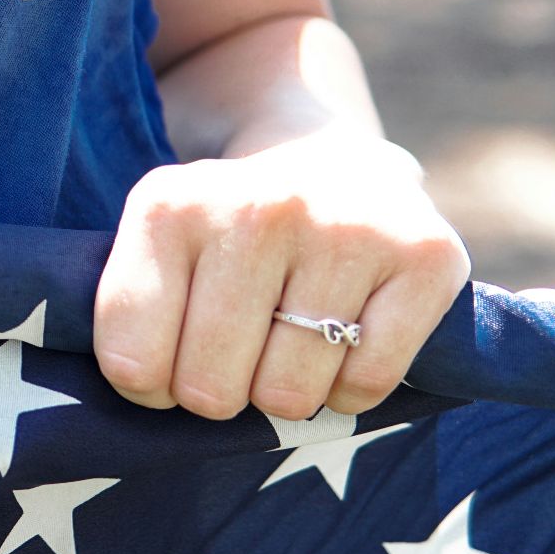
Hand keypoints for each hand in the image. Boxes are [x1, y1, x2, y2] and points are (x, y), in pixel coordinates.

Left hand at [92, 132, 470, 420]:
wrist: (327, 158)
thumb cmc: (226, 230)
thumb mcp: (156, 247)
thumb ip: (132, 315)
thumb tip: (146, 394)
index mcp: (169, 207)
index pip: (130, 360)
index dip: (146, 387)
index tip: (164, 363)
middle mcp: (257, 209)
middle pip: (209, 387)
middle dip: (216, 393)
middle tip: (233, 355)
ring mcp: (345, 228)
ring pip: (287, 395)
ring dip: (282, 392)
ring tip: (286, 341)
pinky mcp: (424, 255)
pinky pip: (365, 384)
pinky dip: (348, 390)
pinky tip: (341, 343)